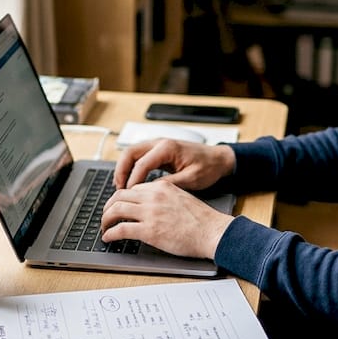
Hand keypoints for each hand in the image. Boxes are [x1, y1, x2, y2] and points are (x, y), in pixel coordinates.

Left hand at [99, 180, 233, 258]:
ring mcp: (150, 213)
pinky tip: (108, 238)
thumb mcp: (181, 198)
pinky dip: (110, 234)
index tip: (119, 207)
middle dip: (108, 207)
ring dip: (105, 220)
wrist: (212, 231)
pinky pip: (120, 229)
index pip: (133, 189)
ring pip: (115, 210)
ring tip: (104, 227)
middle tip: (106, 216)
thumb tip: (151, 208)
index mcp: (161, 187)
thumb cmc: (202, 220)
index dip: (122, 199)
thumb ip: (164, 198)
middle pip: (119, 196)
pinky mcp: (149, 231)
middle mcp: (152, 196)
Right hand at [114, 138, 235, 190]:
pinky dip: (131, 168)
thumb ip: (169, 184)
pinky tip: (131, 183)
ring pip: (131, 154)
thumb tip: (149, 193)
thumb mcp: (191, 179)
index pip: (141, 164)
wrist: (219, 159)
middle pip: (129, 153)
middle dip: (121, 171)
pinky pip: (138, 157)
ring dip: (124, 169)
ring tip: (121, 188)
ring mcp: (158, 145)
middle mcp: (160, 143)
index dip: (133, 181)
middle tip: (118, 189)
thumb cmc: (208, 167)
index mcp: (167, 148)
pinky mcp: (158, 151)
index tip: (129, 195)